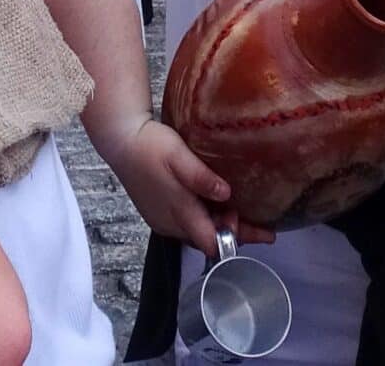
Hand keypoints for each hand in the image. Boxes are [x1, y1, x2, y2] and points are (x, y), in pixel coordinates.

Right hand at [104, 117, 272, 252]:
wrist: (120, 140)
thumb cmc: (150, 145)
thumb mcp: (179, 155)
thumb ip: (201, 177)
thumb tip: (225, 194)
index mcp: (179, 213)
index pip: (213, 243)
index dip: (238, 239)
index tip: (264, 231)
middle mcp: (170, 224)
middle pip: (207, 241)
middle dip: (234, 234)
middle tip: (260, 222)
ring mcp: (162, 220)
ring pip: (197, 234)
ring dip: (219, 228)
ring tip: (242, 214)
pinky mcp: (157, 214)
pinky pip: (187, 226)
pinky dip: (206, 222)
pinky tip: (215, 208)